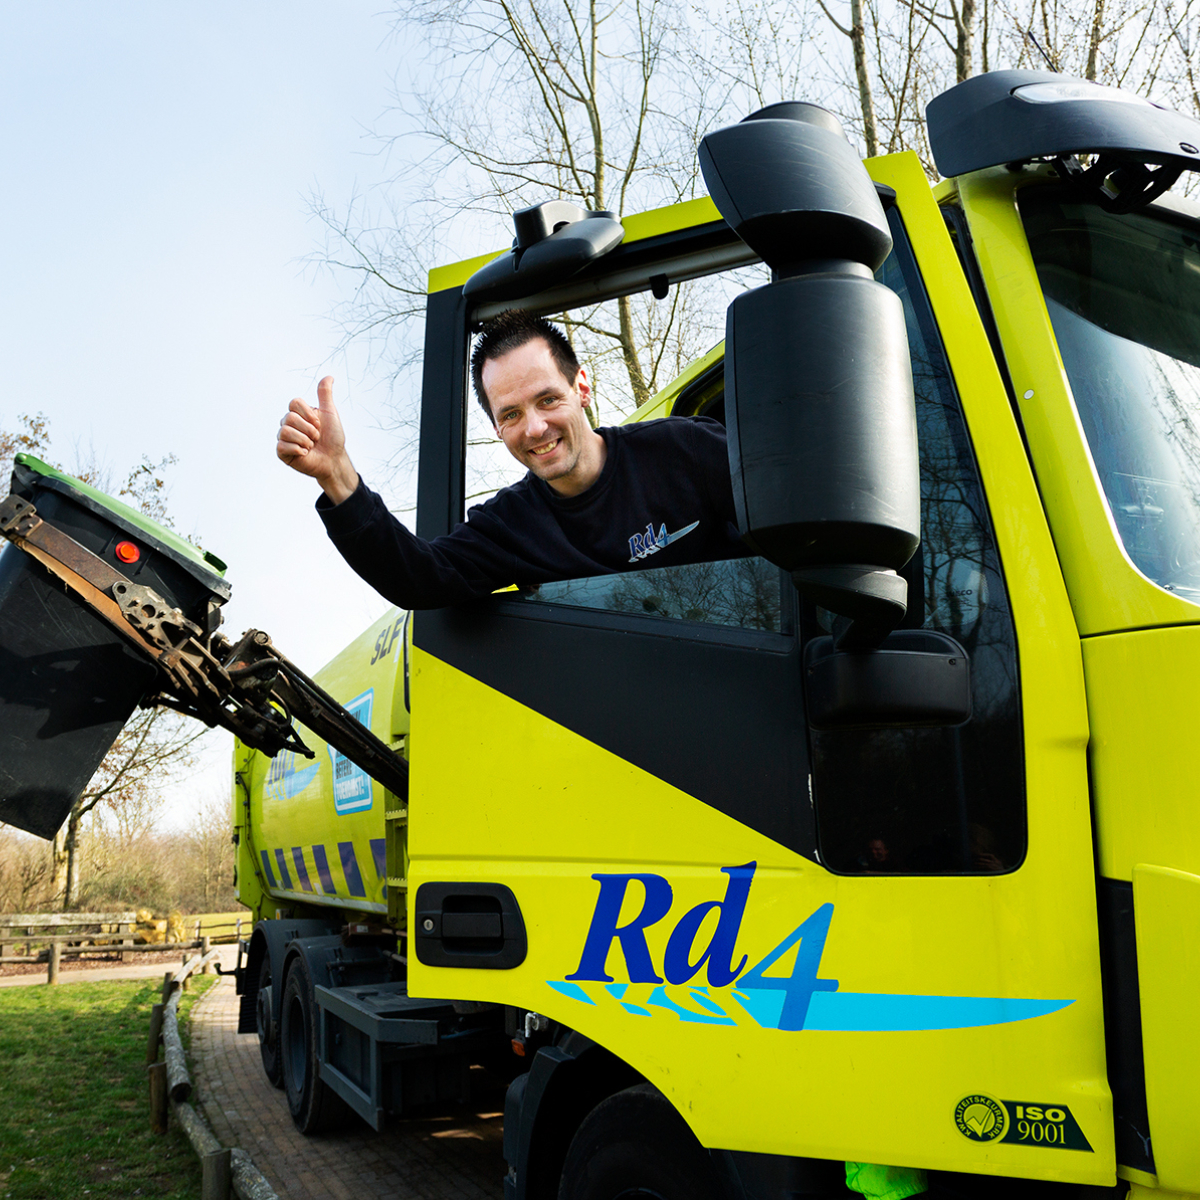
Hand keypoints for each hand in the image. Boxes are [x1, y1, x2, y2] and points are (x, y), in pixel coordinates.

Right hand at [276, 376, 359, 503]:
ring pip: (285, 431)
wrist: (334, 459)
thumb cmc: (333, 438)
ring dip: (304, 440)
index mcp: (298, 414)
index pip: (294, 402)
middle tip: (317, 437)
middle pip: (289, 417)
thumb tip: (329, 376)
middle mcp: (288, 424)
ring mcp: (284, 438)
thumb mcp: (330, 413)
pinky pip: (282, 445)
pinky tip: (305, 453)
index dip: (309, 414)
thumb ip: (325, 395)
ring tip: (311, 446)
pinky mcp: (282, 452)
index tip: (319, 423)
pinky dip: (298, 450)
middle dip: (309, 429)